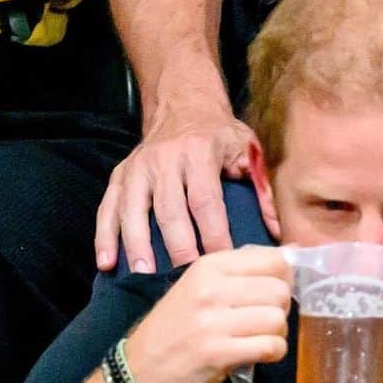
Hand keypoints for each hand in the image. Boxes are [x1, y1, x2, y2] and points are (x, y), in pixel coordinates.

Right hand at [95, 100, 253, 271]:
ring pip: (133, 212)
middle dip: (177, 247)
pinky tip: (106, 264)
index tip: (223, 263)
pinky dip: (105, 237)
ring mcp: (137, 168)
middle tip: (185, 279)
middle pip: (169, 211)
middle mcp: (163, 159)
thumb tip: (277, 234)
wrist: (182, 103)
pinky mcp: (119, 176)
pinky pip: (107, 209)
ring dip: (137, 246)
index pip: (206, 201)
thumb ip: (262, 190)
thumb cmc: (218, 134)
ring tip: (143, 275)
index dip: (214, 234)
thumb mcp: (246, 150)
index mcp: (198, 152)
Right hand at [123, 244, 290, 382]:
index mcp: (207, 266)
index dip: (283, 279)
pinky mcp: (218, 354)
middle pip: (279, 290)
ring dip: (276, 334)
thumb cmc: (173, 331)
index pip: (273, 259)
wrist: (139, 374)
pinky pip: (271, 346)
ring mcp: (213, 321)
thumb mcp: (197, 288)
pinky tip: (256, 356)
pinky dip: (272, 353)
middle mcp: (210, 288)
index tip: (269, 296)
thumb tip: (292, 254)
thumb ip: (240, 271)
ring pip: (277, 319)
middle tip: (261, 323)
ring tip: (257, 340)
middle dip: (280, 310)